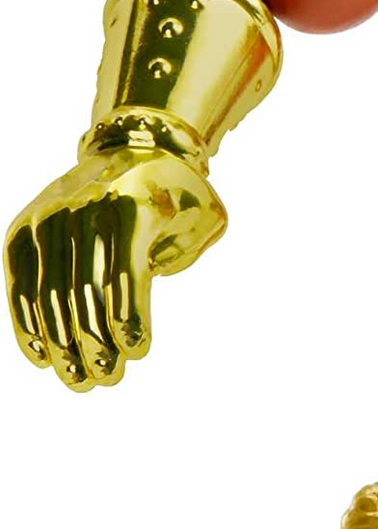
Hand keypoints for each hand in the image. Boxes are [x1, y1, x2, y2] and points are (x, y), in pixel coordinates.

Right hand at [5, 147, 226, 389]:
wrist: (133, 148)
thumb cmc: (178, 195)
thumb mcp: (204, 215)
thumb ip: (186, 252)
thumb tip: (139, 297)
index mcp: (131, 204)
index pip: (123, 273)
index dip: (128, 319)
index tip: (138, 353)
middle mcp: (82, 209)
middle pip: (83, 290)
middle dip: (95, 342)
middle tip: (108, 379)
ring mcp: (47, 219)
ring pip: (48, 294)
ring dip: (62, 345)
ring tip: (80, 381)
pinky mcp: (23, 231)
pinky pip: (21, 285)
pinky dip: (29, 325)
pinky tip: (43, 359)